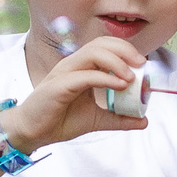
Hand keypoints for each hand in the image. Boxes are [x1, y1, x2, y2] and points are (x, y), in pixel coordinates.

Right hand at [1, 37, 149, 149]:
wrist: (33, 133)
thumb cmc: (60, 121)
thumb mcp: (97, 120)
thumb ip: (119, 119)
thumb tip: (143, 121)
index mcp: (82, 67)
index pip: (105, 46)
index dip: (126, 50)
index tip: (143, 64)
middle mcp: (73, 65)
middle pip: (101, 43)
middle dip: (124, 50)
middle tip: (141, 64)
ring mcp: (65, 73)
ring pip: (92, 53)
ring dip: (116, 62)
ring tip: (131, 77)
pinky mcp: (59, 86)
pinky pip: (84, 75)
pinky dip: (104, 78)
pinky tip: (118, 86)